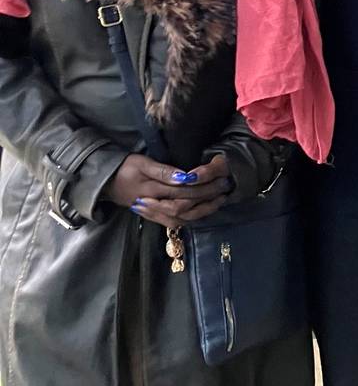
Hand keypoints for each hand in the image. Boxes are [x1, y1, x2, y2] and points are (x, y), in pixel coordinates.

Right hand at [105, 152, 233, 228]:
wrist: (105, 183)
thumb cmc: (124, 169)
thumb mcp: (141, 163)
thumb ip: (163, 170)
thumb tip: (185, 176)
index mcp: (152, 191)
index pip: (182, 191)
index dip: (202, 186)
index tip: (218, 178)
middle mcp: (155, 206)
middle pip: (186, 206)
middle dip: (207, 198)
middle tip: (224, 187)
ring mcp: (155, 214)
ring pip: (184, 218)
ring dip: (204, 210)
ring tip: (220, 200)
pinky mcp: (155, 218)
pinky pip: (177, 222)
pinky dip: (193, 218)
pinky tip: (205, 211)